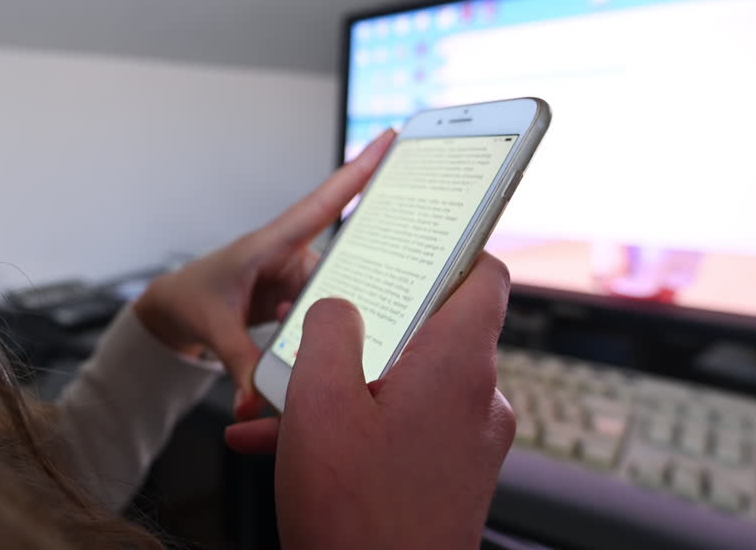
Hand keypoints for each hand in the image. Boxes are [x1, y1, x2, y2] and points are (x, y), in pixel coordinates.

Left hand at [134, 129, 395, 419]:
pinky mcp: (299, 298)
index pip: (322, 204)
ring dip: (341, 317)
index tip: (391, 138)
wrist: (174, 312)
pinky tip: (328, 350)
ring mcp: (297, 277)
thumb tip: (257, 400)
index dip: (359, 171)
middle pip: (346, 257)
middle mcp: (290, 254)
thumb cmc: (189, 301)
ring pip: (339, 293)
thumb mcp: (212, 328)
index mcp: (270, 244)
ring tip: (343, 340)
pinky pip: (326, 311)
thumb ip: (238, 361)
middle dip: (372, 270)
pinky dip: (327, 331)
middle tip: (397, 288)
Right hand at [227, 254, 515, 548]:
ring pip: (401, 386)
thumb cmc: (357, 513)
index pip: (484, 277)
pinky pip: (401, 430)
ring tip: (271, 406)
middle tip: (309, 338)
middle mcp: (477, 399)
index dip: (452, 251)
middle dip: (357, 335)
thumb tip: (339, 307)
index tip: (417, 241)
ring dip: (339, 391)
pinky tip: (282, 445)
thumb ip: (329, 332)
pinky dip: (352, 430)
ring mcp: (468, 441)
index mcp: (456, 365)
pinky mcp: (451, 476)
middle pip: (426, 332)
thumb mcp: (319, 402)